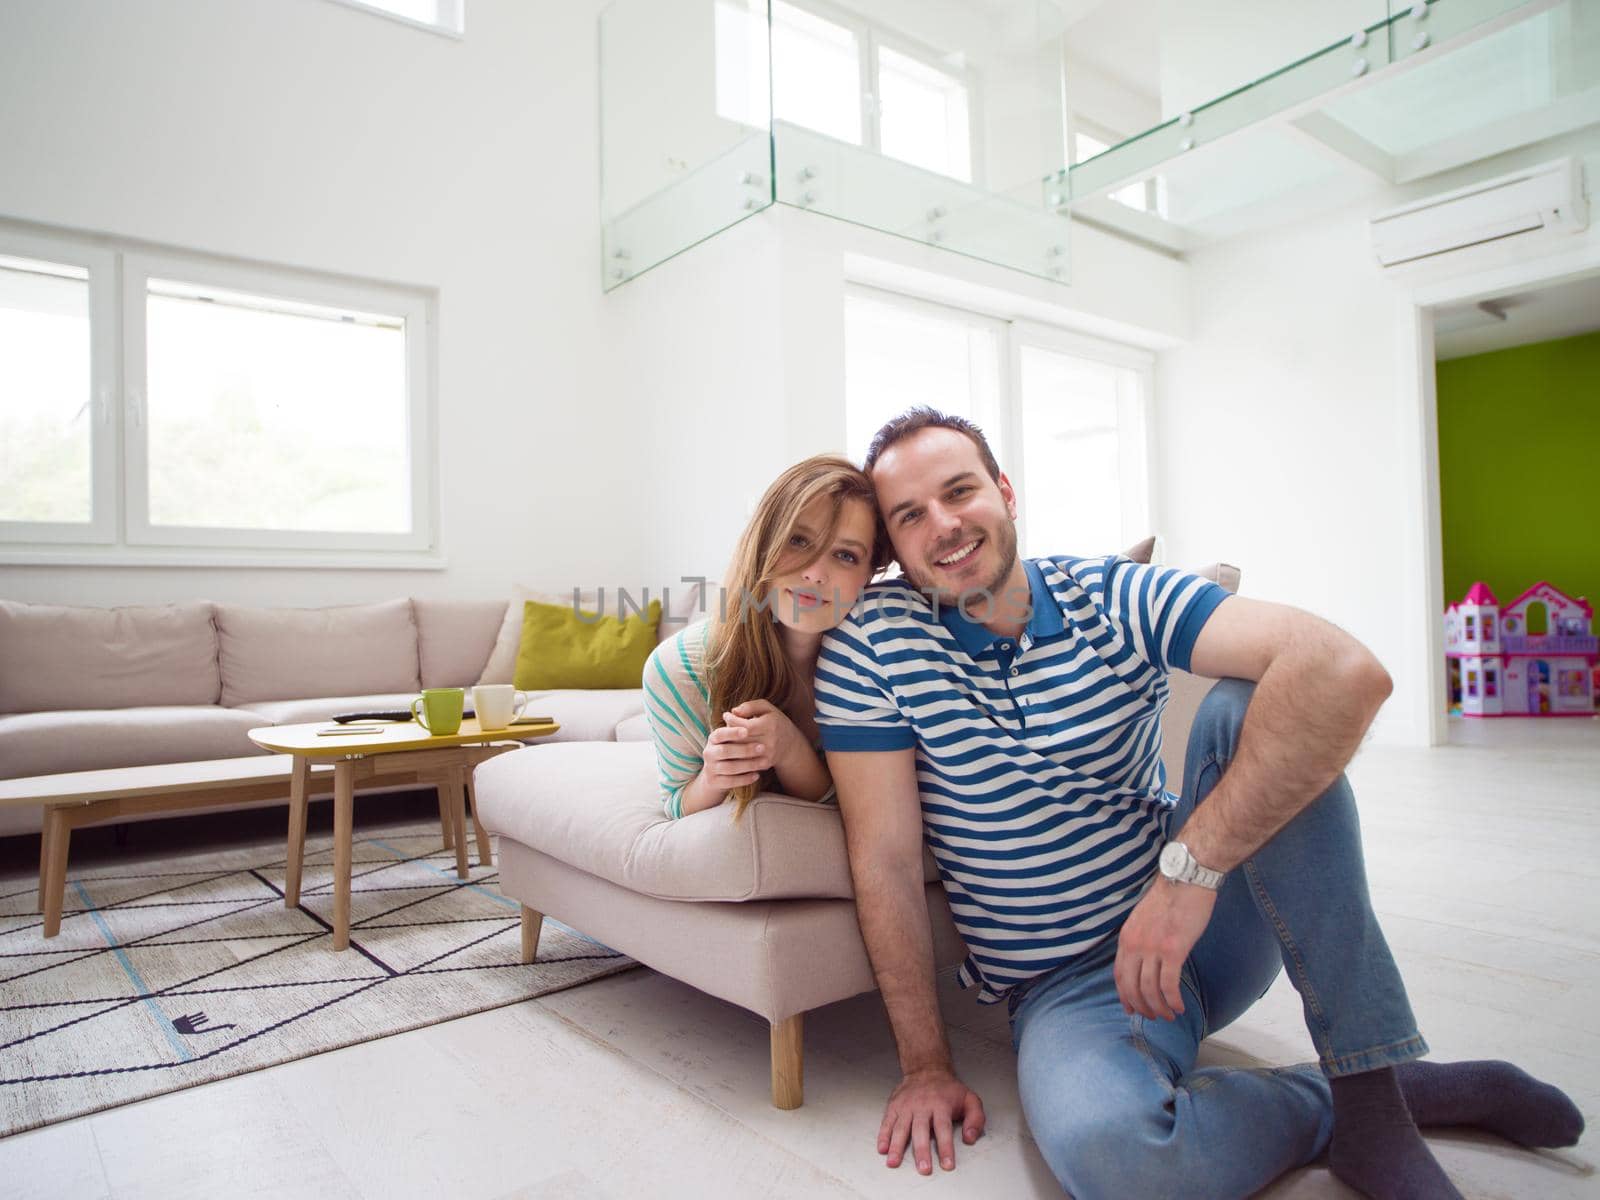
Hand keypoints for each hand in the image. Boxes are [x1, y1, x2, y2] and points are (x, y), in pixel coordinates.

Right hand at [701, 722, 773, 791]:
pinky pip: (730, 782)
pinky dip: (744, 779)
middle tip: (762, 747)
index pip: (720, 734)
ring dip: (748, 765)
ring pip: (729, 768)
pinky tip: (756, 775)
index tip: (746, 731)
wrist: (717, 775)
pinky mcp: (714, 782)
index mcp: (713, 738)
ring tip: (764, 762)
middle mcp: (709, 752)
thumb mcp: (732, 735)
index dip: (732, 732)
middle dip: (744, 750)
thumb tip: (737, 710)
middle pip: (725, 751)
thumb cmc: (731, 748)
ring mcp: (710, 768)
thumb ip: (737, 721)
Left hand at [724, 700, 802, 770]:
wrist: (790, 745)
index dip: (732, 719)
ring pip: (741, 750)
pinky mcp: (765, 763)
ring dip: (731, 743)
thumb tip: (734, 711)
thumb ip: (750, 706)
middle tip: (726, 726)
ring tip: (729, 735)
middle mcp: (770, 740)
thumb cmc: (775, 722)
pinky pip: (745, 760)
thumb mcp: (767, 708)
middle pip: (741, 738)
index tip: (727, 715)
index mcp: (770, 725)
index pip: (744, 725)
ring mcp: (768, 754)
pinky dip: (737, 754)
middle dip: (729, 732)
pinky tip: (734, 747)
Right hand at [877, 1068, 985, 1174]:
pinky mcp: (894, 1106)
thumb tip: (969, 1138)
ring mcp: (906, 1106)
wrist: (926, 1069)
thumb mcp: (970, 1099)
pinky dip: (883, 1136)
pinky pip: (887, 1122)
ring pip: (900, 1127)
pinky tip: (882, 1149)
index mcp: (941, 1105)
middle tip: (923, 1169)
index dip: (946, 1148)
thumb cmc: (948, 1090)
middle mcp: (922, 1106)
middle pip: (921, 1130)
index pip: (944, 1129)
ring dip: (896, 1146)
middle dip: (922, 1151)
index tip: (947, 1165)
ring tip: (893, 1162)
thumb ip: (976, 1119)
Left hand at [1113, 876, 1217, 1020]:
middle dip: (1142, 1007)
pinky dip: (1173, 1000)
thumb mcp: (1144, 918)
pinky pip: (1169, 984)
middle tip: (1154, 1017)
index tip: (1131, 1009)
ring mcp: (1152, 948)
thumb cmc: (1171, 896)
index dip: (1124, 996)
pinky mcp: (1173, 950)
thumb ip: (1142, 938)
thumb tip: (1147, 959)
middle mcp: (1135, 945)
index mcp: (1127, 937)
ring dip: (1159, 1007)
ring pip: (1150, 989)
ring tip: (1169, 1015)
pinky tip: (1180, 1007)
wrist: (1186, 878)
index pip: (1119, 974)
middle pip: (1132, 987)